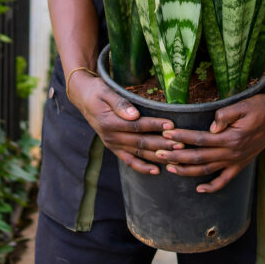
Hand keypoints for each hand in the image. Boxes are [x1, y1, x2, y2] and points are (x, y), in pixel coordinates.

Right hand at [68, 73, 183, 175]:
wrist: (83, 98)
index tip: (171, 125)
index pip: (137, 126)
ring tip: (175, 157)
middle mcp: (111, 137)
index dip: (155, 126)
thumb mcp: (106, 92)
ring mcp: (113, 145)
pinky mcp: (114, 148)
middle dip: (162, 144)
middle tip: (181, 143)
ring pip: (138, 153)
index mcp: (110, 123)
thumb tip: (134, 114)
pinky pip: (129, 161)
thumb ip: (120, 104)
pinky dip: (142, 167)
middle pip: (141, 142)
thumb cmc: (98, 92)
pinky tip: (156, 171)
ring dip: (157, 156)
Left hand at [157, 89, 264, 192]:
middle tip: (159, 154)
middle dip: (177, 156)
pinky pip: (225, 180)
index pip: (200, 139)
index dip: (182, 137)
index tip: (167, 135)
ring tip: (170, 168)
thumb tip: (211, 127)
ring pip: (208, 170)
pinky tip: (199, 189)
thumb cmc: (259, 106)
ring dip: (188, 171)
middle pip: (199, 157)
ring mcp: (236, 160)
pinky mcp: (241, 164)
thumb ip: (226, 115)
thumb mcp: (243, 105)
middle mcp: (232, 153)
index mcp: (230, 138)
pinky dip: (212, 186)